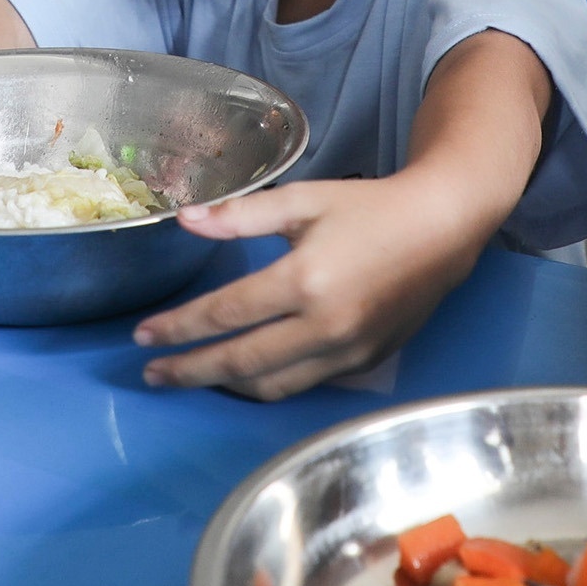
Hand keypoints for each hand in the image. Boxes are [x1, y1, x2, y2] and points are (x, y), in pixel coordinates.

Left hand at [134, 176, 480, 399]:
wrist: (442, 229)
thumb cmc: (371, 208)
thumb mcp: (304, 200)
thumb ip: (241, 214)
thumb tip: (187, 220)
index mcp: (305, 279)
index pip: (225, 314)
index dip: (179, 327)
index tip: (144, 334)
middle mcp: (325, 324)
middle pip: (240, 363)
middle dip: (189, 370)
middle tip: (152, 373)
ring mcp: (347, 350)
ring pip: (272, 385)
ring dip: (225, 385)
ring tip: (194, 374)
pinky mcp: (364, 363)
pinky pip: (305, 383)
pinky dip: (269, 383)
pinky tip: (247, 372)